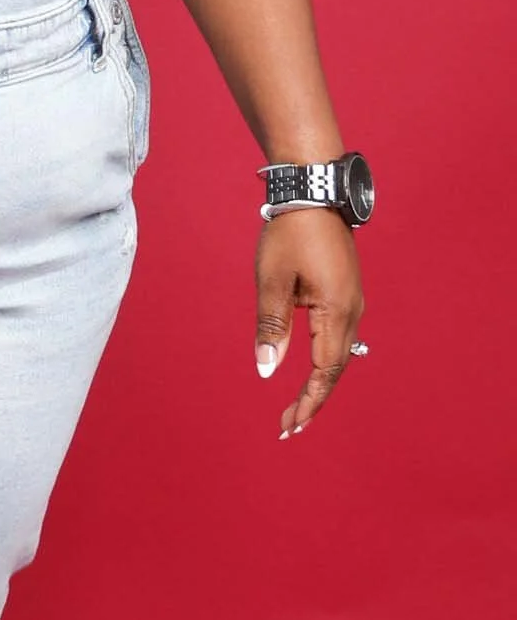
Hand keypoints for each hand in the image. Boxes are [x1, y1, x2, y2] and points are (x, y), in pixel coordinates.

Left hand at [254, 207, 362, 437]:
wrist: (314, 192)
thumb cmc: (289, 234)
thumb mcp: (272, 282)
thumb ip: (271, 328)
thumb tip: (267, 371)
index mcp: (336, 312)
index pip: (324, 372)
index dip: (308, 402)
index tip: (290, 427)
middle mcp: (353, 311)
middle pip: (335, 369)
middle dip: (313, 400)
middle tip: (289, 427)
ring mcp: (353, 301)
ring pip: (339, 354)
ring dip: (320, 382)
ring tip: (298, 408)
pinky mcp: (347, 292)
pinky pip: (340, 337)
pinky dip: (326, 360)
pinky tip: (313, 372)